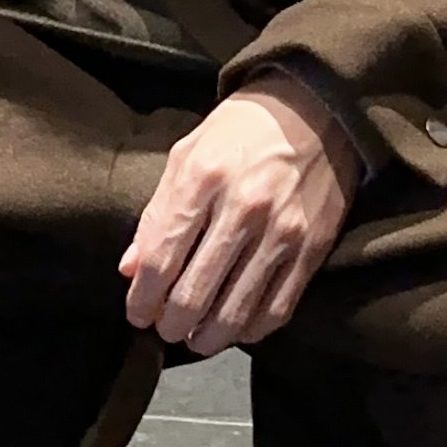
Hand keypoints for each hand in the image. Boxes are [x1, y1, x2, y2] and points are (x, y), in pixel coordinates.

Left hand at [121, 73, 358, 356]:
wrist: (315, 109)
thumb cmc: (241, 129)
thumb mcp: (187, 153)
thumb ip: (158, 211)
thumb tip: (131, 268)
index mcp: (202, 178)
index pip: (161, 258)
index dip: (142, 297)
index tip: (136, 313)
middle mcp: (242, 208)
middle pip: (194, 293)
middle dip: (170, 323)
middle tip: (164, 328)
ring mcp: (281, 233)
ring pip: (234, 312)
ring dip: (206, 337)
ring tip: (194, 337)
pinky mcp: (312, 250)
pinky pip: (276, 310)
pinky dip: (250, 331)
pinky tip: (234, 328)